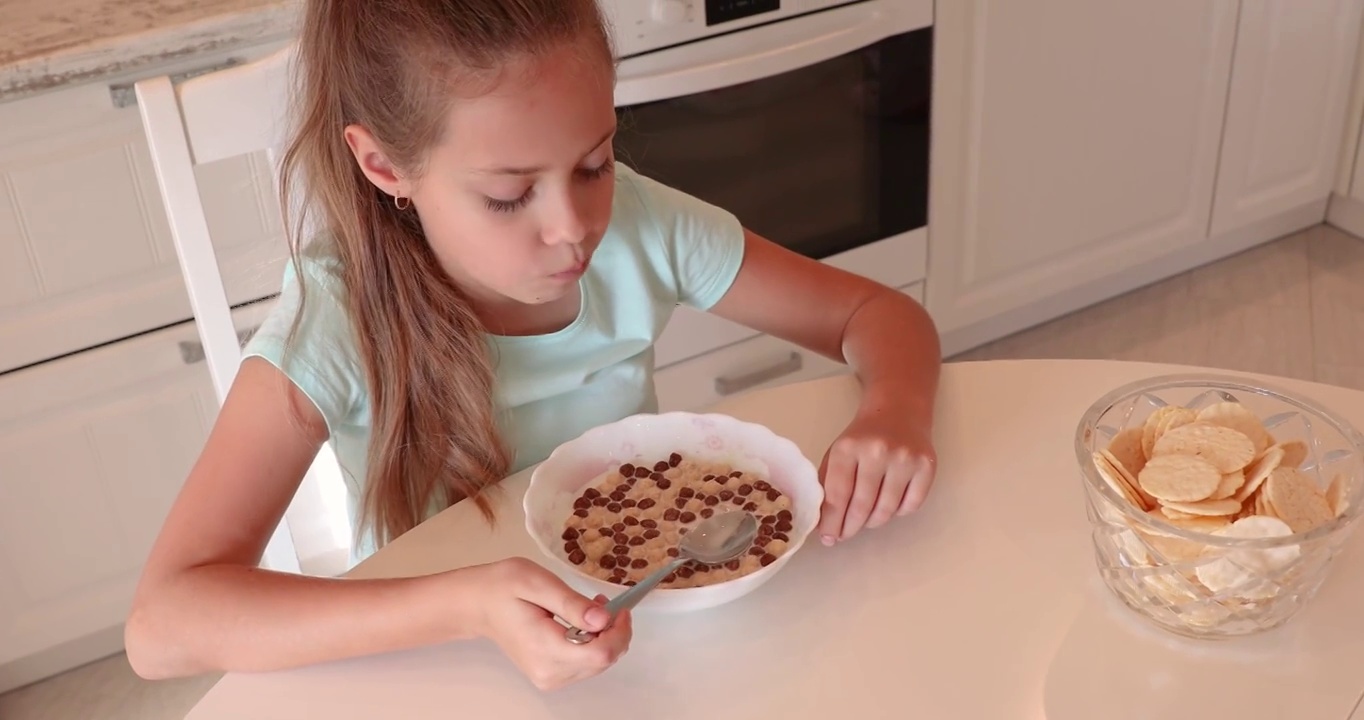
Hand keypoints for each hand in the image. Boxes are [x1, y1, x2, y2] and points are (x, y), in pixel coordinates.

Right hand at [469, 557, 632, 689]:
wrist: (479, 604)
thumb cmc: (504, 587)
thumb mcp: (538, 582)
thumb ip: (572, 603)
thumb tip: (603, 620)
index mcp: (544, 649)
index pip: (600, 654)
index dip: (619, 631)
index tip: (619, 607)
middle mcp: (548, 672)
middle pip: (603, 661)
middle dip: (614, 632)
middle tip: (603, 601)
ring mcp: (549, 678)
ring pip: (598, 664)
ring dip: (604, 637)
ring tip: (590, 609)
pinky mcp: (550, 676)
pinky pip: (586, 665)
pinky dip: (593, 644)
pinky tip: (582, 624)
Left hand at [817, 403, 935, 544]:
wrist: (898, 409)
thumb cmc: (863, 436)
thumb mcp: (837, 451)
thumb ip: (828, 484)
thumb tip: (826, 524)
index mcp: (847, 448)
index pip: (837, 496)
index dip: (832, 522)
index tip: (829, 538)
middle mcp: (877, 452)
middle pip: (861, 507)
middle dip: (850, 527)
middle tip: (845, 535)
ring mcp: (905, 459)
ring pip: (886, 510)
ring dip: (873, 522)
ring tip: (866, 519)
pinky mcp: (926, 466)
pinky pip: (910, 506)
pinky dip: (898, 512)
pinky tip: (889, 504)